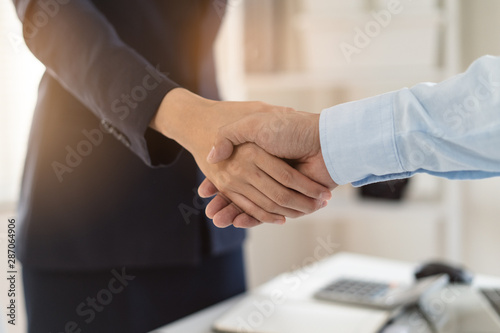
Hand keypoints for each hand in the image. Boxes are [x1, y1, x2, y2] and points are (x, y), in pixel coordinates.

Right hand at [150, 88, 330, 223]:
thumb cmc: (290, 128)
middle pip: (241, 193)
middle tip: (210, 215)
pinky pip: (271, 212)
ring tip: (218, 221)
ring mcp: (280, 187)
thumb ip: (230, 136)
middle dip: (225, 204)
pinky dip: (256, 218)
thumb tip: (211, 157)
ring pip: (253, 205)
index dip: (217, 184)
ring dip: (236, 214)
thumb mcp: (254, 124)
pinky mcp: (293, 199)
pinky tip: (238, 221)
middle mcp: (267, 173)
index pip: (232, 174)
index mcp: (257, 157)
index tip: (203, 193)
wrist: (324, 139)